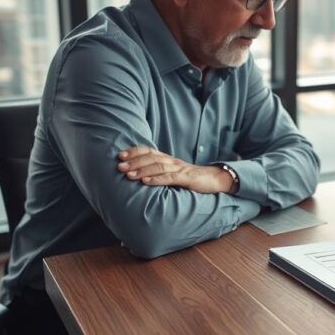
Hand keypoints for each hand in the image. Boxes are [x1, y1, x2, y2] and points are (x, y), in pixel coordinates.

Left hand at [116, 146, 233, 192]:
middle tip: (119, 166)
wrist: (214, 179)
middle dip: (133, 162)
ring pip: (158, 167)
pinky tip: (146, 183)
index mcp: (168, 159)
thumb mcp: (173, 173)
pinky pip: (170, 178)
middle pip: (150, 158)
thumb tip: (140, 176)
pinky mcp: (187, 179)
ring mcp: (180, 169)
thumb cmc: (191, 178)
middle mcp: (172, 162)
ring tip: (129, 175)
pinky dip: (157, 180)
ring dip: (142, 171)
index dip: (134, 152)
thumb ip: (159, 172)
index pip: (148, 151)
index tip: (120, 155)